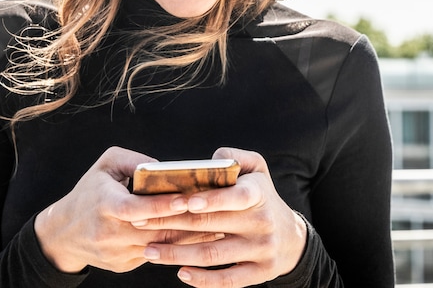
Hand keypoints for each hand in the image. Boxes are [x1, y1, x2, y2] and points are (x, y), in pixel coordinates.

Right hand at [33, 146, 221, 272]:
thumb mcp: (105, 166)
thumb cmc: (90, 192)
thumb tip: (162, 167)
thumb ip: (132, 159)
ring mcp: (117, 253)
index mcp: (106, 206)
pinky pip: (155, 256)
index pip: (139, 208)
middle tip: (216, 212)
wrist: (62, 234)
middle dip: (187, 222)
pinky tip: (198, 239)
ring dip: (189, 238)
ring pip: (161, 247)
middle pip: (156, 230)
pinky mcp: (123, 266)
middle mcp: (111, 233)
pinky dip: (176, 247)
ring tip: (218, 226)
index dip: (165, 204)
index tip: (188, 197)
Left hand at [134, 147, 307, 286]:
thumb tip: (209, 162)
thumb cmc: (262, 195)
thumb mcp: (257, 168)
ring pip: (213, 254)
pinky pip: (227, 280)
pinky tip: (180, 273)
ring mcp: (261, 250)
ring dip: (177, 254)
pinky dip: (203, 280)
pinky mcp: (259, 273)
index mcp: (259, 193)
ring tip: (149, 251)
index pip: (237, 197)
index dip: (211, 200)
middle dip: (172, 224)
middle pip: (211, 225)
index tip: (181, 202)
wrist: (291, 237)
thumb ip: (233, 157)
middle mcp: (262, 222)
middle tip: (140, 222)